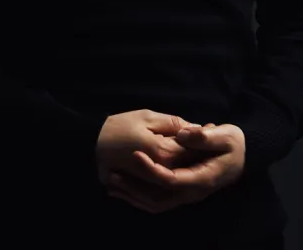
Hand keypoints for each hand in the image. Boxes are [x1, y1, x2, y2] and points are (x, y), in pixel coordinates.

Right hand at [94, 110, 218, 203]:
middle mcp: (162, 171)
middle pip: (191, 164)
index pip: (194, 147)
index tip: (212, 126)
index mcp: (164, 152)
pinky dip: (179, 172)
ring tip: (197, 149)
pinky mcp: (147, 186)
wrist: (90, 143)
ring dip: (191, 164)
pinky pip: (169, 183)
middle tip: (209, 134)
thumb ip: (174, 123)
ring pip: (182, 175)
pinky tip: (181, 162)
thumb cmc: (118, 126)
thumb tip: (197, 128)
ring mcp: (154, 182)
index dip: (205, 136)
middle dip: (201, 151)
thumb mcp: (147, 117)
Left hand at [107, 123, 246, 212]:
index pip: (172, 179)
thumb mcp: (225, 135)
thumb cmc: (233, 144)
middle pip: (159, 198)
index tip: (135, 154)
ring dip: (132, 195)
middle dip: (134, 188)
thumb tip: (183, 134)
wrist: (241, 156)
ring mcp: (186, 195)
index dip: (152, 169)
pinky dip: (138, 197)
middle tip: (112, 175)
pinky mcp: (180, 192)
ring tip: (110, 183)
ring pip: (155, 203)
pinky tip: (121, 189)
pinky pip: (156, 200)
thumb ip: (204, 136)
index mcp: (202, 178)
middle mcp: (192, 192)